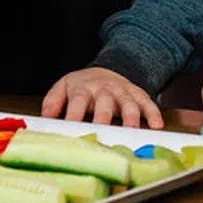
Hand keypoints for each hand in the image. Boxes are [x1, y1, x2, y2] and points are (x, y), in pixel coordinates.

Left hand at [42, 66, 163, 128]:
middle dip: (104, 117)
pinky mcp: (138, 95)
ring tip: (132, 130)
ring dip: (131, 116)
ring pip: (128, 103)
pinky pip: (148, 102)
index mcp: (83, 88)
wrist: (106, 70)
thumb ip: (53, 102)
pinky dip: (153, 113)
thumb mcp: (63, 88)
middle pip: (105, 102)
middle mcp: (104, 88)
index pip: (77, 101)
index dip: (74, 114)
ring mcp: (123, 91)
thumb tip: (46, 119)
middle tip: (102, 132)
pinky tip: (156, 125)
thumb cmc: (82, 86)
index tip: (71, 128)